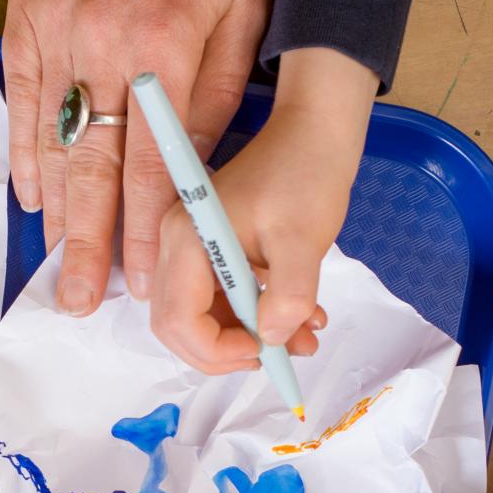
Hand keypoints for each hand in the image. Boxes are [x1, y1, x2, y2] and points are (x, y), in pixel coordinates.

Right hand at [3, 0, 268, 315]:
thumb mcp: (246, 4)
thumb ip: (219, 91)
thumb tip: (198, 172)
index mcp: (159, 45)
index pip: (151, 166)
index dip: (146, 232)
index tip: (143, 282)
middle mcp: (97, 42)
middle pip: (91, 168)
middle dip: (89, 244)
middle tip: (80, 303)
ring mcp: (52, 27)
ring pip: (51, 139)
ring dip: (55, 209)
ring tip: (58, 264)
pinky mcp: (25, 12)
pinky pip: (20, 96)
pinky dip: (25, 149)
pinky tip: (33, 194)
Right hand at [152, 47, 376, 372]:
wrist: (315, 135)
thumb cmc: (306, 175)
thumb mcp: (303, 240)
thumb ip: (289, 295)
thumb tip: (273, 339)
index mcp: (187, 240)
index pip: (178, 320)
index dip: (216, 350)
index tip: (263, 350)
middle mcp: (176, 246)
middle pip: (178, 326)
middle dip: (225, 352)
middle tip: (274, 357)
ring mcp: (191, 249)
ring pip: (202, 318)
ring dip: (247, 339)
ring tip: (303, 339)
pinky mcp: (212, 252)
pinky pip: (221, 301)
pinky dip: (255, 319)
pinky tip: (300, 318)